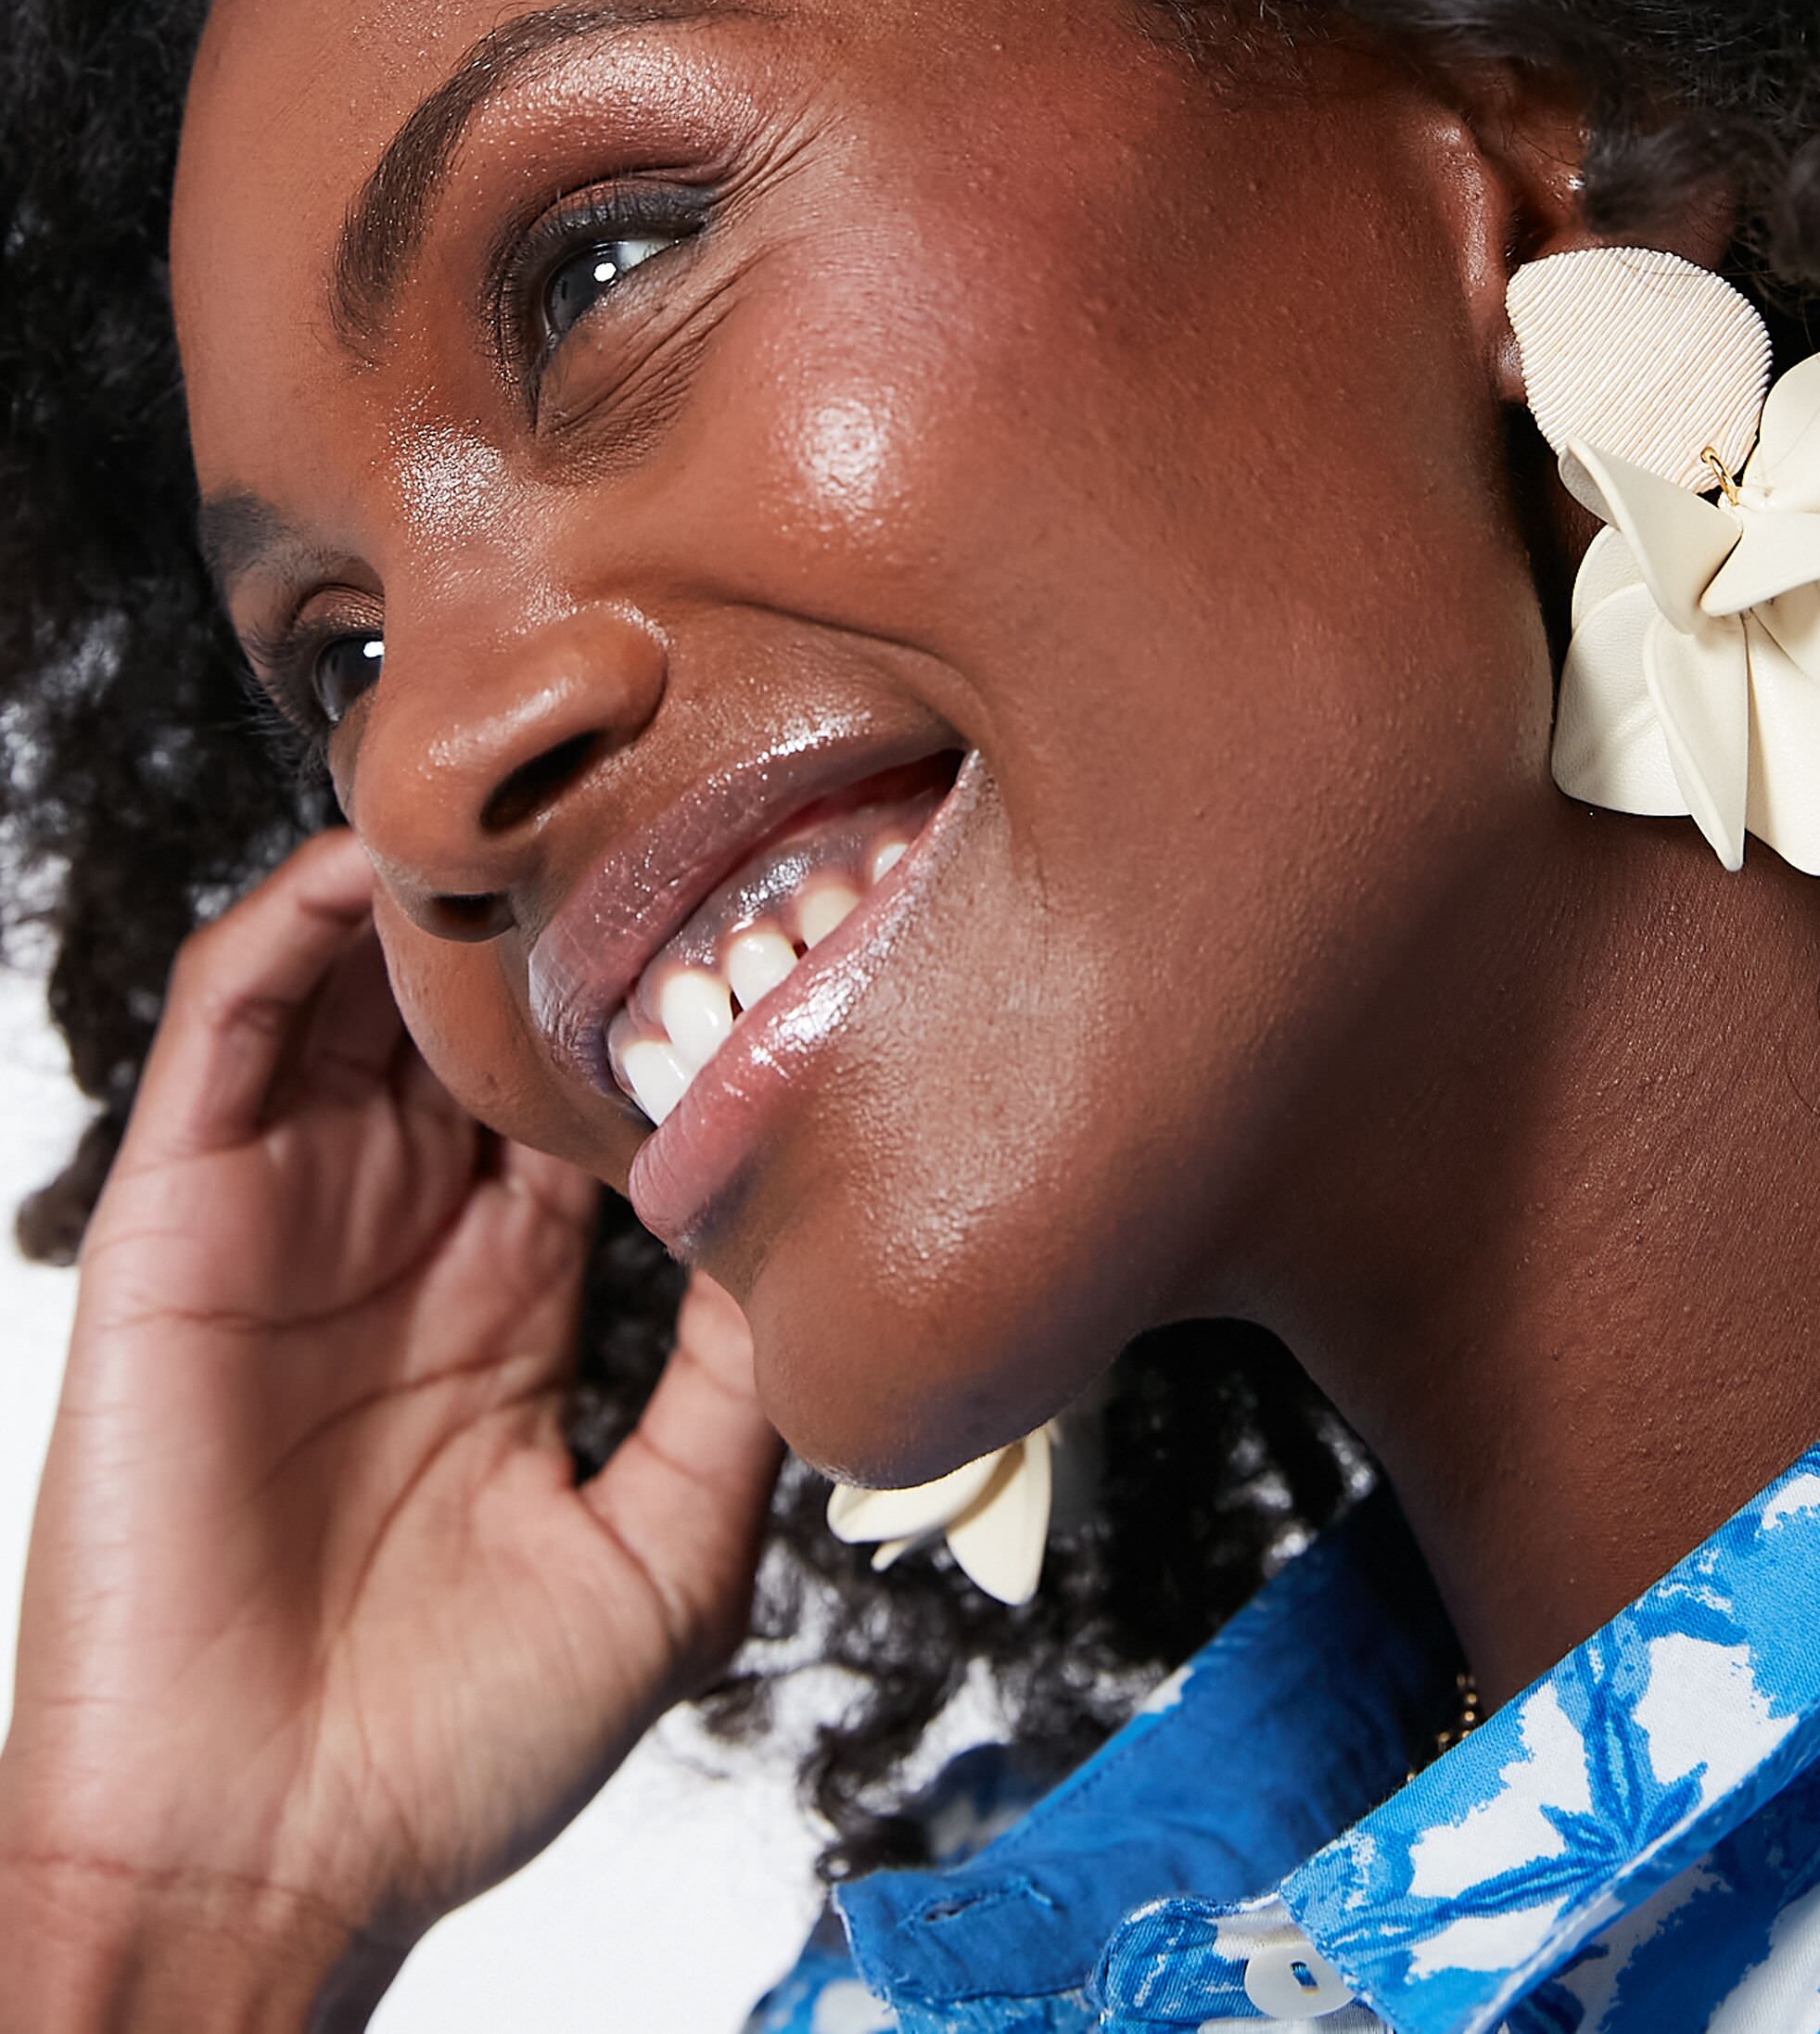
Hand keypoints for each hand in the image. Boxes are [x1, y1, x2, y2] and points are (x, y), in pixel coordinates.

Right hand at [0, 833, 778, 2028]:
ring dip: (420, 882)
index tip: (762, 911)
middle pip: (468, 1014)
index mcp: (507, 1299)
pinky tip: (375, 865)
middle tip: (648, 792)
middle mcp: (401, 1236)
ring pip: (348, 985)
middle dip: (545, 910)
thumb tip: (812, 1238)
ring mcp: (287, 1215)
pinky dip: (287, 923)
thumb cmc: (449, 1755)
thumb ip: (734, 1394)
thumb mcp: (662, 1557)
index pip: (583, 1097)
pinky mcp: (177, 1218)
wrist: (259, 1867)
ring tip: (519, 783)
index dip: (657, 1003)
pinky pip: (222, 1024)